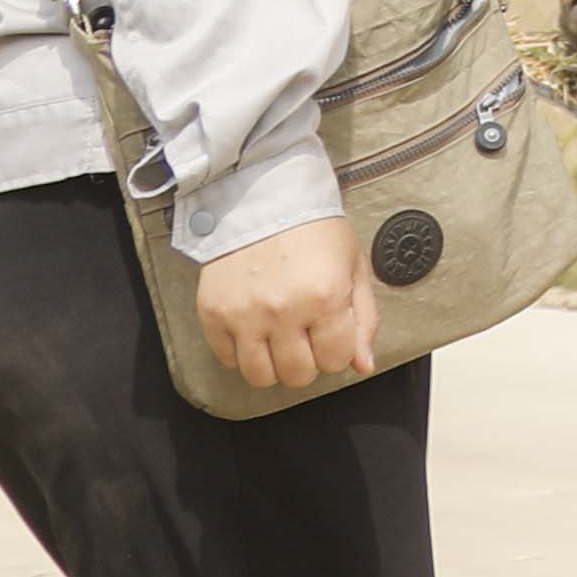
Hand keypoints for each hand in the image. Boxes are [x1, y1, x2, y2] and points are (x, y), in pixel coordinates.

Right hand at [195, 215, 380, 398]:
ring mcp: (243, 316)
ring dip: (275, 365)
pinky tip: (255, 331)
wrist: (264, 199)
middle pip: (297, 375)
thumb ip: (363, 319)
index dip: (337, 352)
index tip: (332, 336)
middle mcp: (282, 312)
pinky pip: (228, 360)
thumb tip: (363, 365)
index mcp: (324, 297)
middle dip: (308, 362)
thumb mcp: (353, 266)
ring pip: (260, 376)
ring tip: (280, 340)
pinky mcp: (212, 315)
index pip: (335, 360)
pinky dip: (243, 354)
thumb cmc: (316, 229)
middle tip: (306, 337)